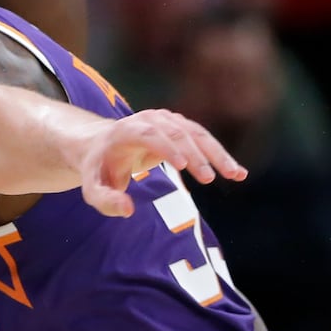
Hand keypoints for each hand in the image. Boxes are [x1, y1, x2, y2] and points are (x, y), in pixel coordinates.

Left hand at [79, 109, 245, 216]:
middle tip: (210, 179)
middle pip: (176, 133)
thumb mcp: (93, 189)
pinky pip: (203, 138)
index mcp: (125, 131)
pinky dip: (219, 154)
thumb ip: (105, 200)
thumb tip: (127, 210)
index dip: (167, 147)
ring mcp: (166, 121)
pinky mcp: (179, 127)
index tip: (184, 166)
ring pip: (196, 134)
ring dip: (217, 153)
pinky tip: (237, 172)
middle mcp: (148, 120)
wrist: (101, 146)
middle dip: (195, 154)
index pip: (149, 134)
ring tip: (235, 175)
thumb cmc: (99, 170)